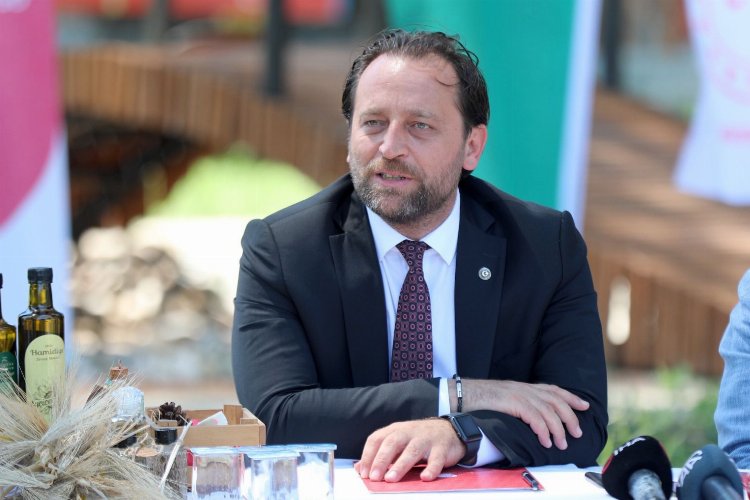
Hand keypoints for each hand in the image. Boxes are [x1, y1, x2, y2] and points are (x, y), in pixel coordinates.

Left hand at [354, 418, 465, 481]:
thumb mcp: (398, 442)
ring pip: (412, 450)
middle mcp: (409, 432)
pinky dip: (431, 468)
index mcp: (395, 430)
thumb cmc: (418, 439)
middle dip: (381, 460)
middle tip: (374, 477)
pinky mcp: (441, 448)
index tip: (363, 472)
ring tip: (391, 479)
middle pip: (392, 443)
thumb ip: (380, 454)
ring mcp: (426, 439)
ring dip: (400, 465)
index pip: (377, 439)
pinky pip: (436, 458)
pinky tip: (425, 477)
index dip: (368, 455)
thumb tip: (359, 468)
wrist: (448, 430)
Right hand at [460, 379, 588, 449]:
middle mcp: (525, 388)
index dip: (571, 398)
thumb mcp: (505, 399)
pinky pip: (535, 417)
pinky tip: (546, 441)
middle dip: (570, 417)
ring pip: (548, 411)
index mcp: (525, 387)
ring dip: (558, 430)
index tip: (584, 406)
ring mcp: (520, 394)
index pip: (554, 390)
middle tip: (577, 433)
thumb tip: (533, 418)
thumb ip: (520, 405)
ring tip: (561, 444)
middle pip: (556, 401)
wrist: (464, 394)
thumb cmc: (482, 401)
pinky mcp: (514, 402)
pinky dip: (543, 430)